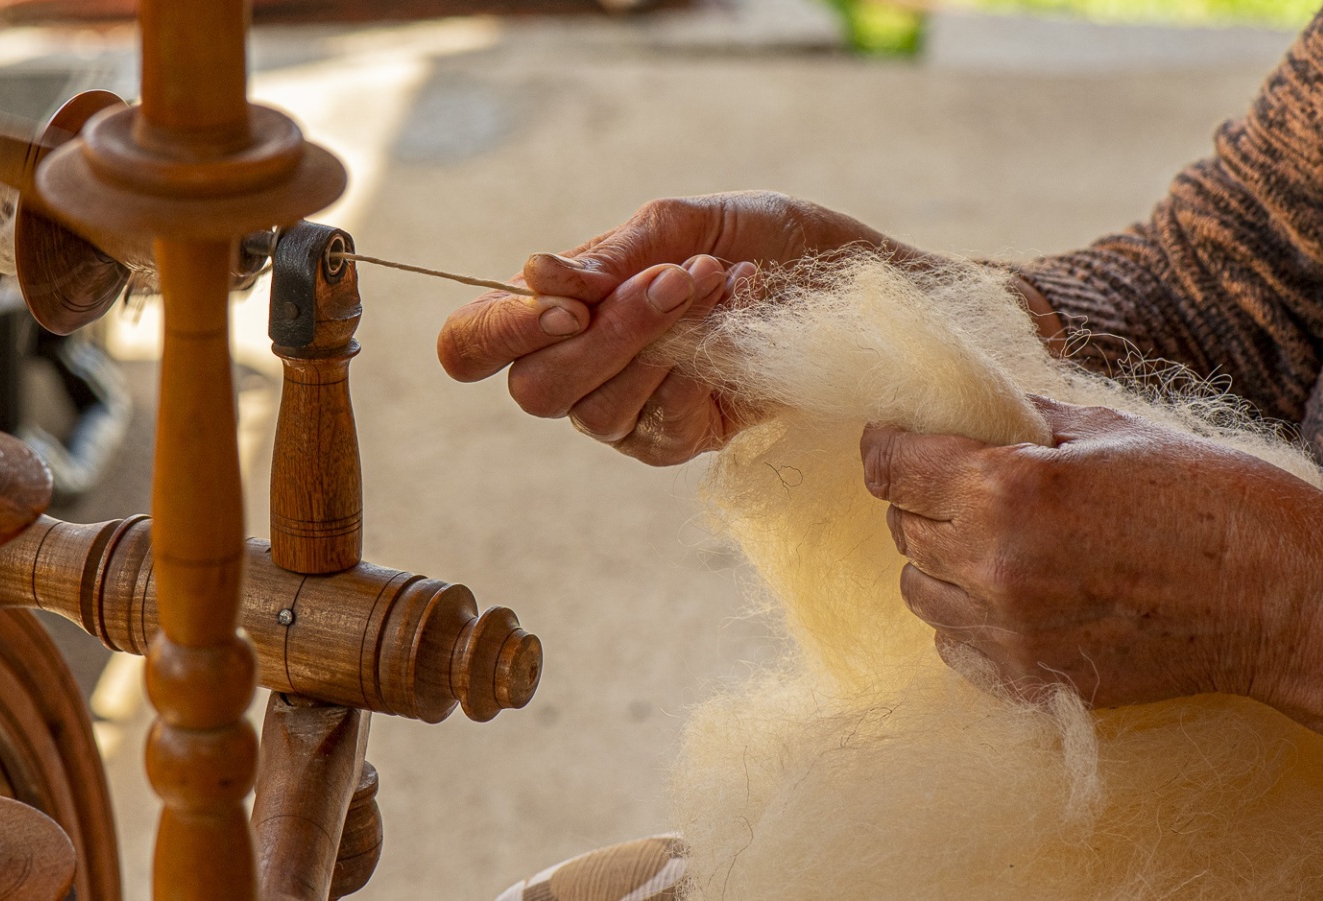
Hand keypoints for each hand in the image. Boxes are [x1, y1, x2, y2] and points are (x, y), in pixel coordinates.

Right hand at [438, 192, 921, 464]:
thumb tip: (531, 275)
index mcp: (554, 312)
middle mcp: (577, 374)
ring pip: (598, 412)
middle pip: (534, 390)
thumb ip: (609, 256)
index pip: (470, 345)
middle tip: (678, 278)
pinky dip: (705, 368)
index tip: (564, 305)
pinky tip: (742, 317)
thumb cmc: (759, 240)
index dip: (498, 333)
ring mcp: (626, 416)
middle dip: (609, 333)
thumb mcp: (683, 224)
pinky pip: (664, 426)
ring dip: (664, 342)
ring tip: (721, 283)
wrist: (853, 279)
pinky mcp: (680, 442)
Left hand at [859, 397, 1322, 707]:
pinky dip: (968, 617)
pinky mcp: (1030, 681)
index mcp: (1007, 486)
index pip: (889, 466)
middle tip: (965, 485)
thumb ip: (1017, 421)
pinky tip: (1019, 594)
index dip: (889, 447)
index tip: (900, 441)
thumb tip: (957, 409)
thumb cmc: (1206, 494)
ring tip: (995, 541)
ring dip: (939, 562)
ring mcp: (1009, 632)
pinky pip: (954, 644)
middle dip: (921, 500)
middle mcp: (994, 564)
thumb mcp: (1106, 428)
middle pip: (899, 527)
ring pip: (918, 590)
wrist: (1283, 596)